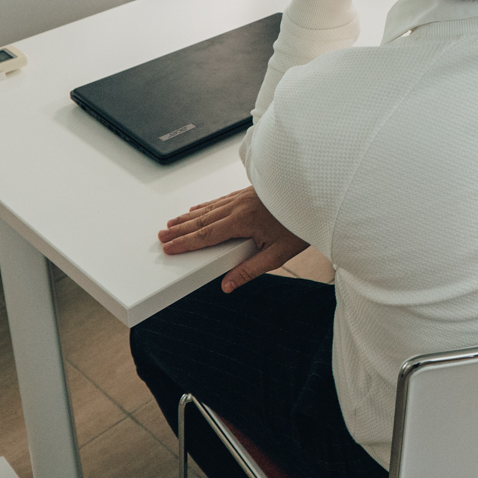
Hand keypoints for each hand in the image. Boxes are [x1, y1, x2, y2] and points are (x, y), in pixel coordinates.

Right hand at [158, 187, 308, 290]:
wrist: (316, 194)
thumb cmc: (300, 224)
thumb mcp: (278, 255)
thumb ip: (250, 270)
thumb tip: (227, 285)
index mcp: (243, 221)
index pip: (207, 235)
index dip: (185, 243)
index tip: (168, 248)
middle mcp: (239, 206)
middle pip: (202, 220)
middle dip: (180, 229)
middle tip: (161, 236)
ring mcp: (243, 196)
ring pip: (209, 208)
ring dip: (188, 217)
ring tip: (172, 223)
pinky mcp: (249, 192)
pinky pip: (220, 200)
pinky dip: (205, 206)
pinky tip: (198, 209)